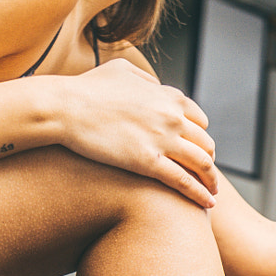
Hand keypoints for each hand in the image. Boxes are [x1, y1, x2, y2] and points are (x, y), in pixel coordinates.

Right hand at [53, 59, 219, 206]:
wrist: (64, 107)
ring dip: (210, 181)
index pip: (200, 121)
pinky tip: (207, 205)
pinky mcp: (148, 162)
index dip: (200, 137)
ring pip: (202, 164)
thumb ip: (146, 79)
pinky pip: (184, 182)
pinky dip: (199, 194)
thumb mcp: (122, 70)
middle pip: (206, 144)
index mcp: (169, 97)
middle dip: (208, 160)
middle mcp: (173, 117)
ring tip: (211, 193)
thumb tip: (157, 87)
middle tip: (204, 175)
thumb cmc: (86, 89)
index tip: (197, 149)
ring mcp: (163, 140)